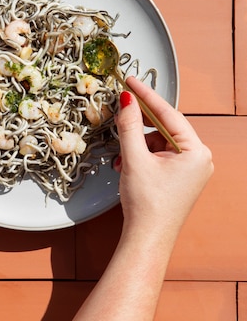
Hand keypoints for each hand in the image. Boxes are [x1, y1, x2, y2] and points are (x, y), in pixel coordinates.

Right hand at [114, 76, 213, 244]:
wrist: (147, 240)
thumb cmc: (147, 205)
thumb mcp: (135, 158)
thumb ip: (130, 125)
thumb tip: (127, 100)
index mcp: (197, 151)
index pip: (168, 113)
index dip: (146, 95)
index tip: (130, 81)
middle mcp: (199, 158)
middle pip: (164, 127)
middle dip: (139, 126)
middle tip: (121, 111)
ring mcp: (191, 168)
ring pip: (160, 141)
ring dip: (138, 144)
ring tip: (123, 159)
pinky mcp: (181, 176)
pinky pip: (160, 154)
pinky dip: (142, 155)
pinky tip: (128, 165)